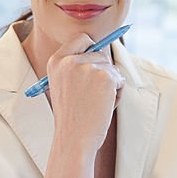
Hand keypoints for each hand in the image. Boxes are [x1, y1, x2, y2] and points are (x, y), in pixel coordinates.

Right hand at [47, 35, 124, 153]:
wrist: (74, 139)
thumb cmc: (72, 118)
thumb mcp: (65, 87)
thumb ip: (77, 68)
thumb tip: (103, 53)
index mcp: (56, 61)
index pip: (81, 38)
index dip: (92, 47)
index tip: (96, 61)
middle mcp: (70, 60)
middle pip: (100, 53)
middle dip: (103, 72)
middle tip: (92, 96)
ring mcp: (88, 67)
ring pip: (112, 68)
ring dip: (111, 85)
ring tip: (97, 104)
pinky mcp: (105, 77)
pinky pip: (120, 79)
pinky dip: (118, 93)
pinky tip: (104, 106)